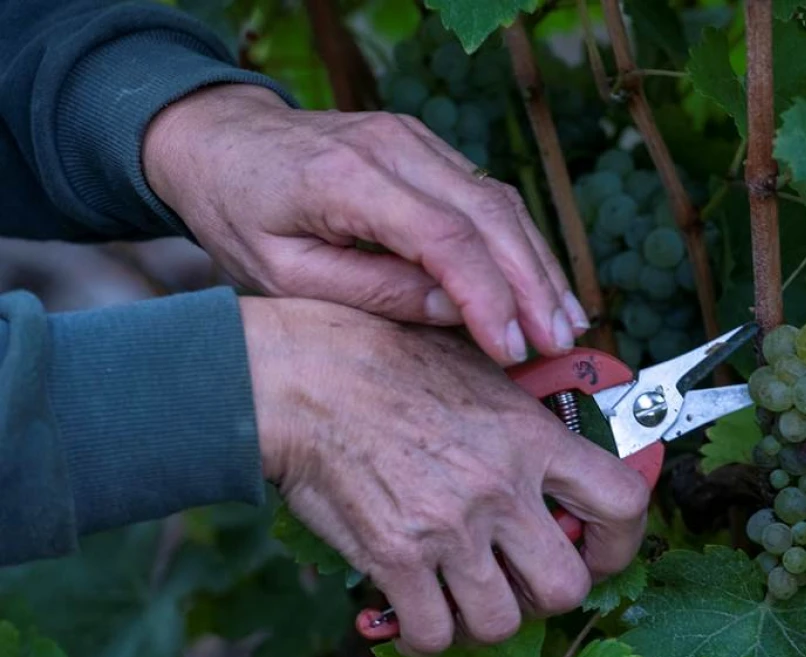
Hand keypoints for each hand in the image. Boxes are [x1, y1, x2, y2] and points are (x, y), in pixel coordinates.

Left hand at [144, 84, 589, 365]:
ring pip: (501, 202)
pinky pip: (490, 196)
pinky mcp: (427, 148)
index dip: (487, 297)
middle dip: (532, 286)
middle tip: (558, 343)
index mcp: (347, 178)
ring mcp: (415, 140)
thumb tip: (454, 309)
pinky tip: (543, 287)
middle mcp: (393, 146)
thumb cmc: (240, 214)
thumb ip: (369, 290)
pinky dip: (523, 245)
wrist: (219, 142)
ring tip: (567, 324)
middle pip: (489, 214)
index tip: (512, 348)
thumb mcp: (281, 274)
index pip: (443, 237)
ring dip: (539, 266)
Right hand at [239, 296, 648, 656]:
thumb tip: (563, 458)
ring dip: (488, 622)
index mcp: (531, 436)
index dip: (621, 543)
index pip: (623, 503)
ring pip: (503, 624)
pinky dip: (430, 639)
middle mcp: (500, 486)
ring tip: (468, 599)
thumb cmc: (385, 360)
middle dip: (550, 596)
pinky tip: (420, 614)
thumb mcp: (478, 368)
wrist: (300, 375)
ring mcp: (449, 527)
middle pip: (567, 587)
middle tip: (524, 582)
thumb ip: (527, 417)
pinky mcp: (394, 557)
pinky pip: (434, 636)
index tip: (598, 550)